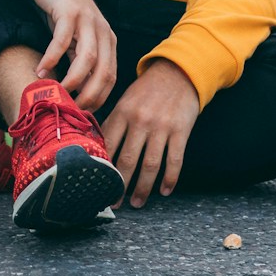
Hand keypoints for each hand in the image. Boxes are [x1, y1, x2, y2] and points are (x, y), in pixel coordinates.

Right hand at [26, 0, 116, 108]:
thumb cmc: (65, 11)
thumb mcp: (77, 39)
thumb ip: (78, 61)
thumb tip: (74, 93)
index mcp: (108, 42)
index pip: (111, 78)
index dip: (98, 98)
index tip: (82, 111)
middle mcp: (103, 32)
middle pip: (103, 72)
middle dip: (89, 95)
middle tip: (71, 108)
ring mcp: (87, 21)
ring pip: (87, 59)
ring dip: (72, 80)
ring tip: (57, 92)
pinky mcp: (69, 12)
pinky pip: (62, 41)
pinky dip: (52, 58)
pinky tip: (40, 70)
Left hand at [100, 59, 198, 207]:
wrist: (178, 72)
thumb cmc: (147, 89)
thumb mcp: (124, 99)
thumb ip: (113, 122)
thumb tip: (96, 147)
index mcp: (122, 112)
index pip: (108, 145)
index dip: (101, 167)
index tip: (95, 184)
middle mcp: (140, 120)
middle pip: (127, 160)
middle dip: (119, 185)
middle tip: (113, 203)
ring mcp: (161, 127)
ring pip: (150, 165)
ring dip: (143, 188)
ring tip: (137, 203)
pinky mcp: (181, 131)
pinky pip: (174, 160)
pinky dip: (170, 179)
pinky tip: (165, 191)